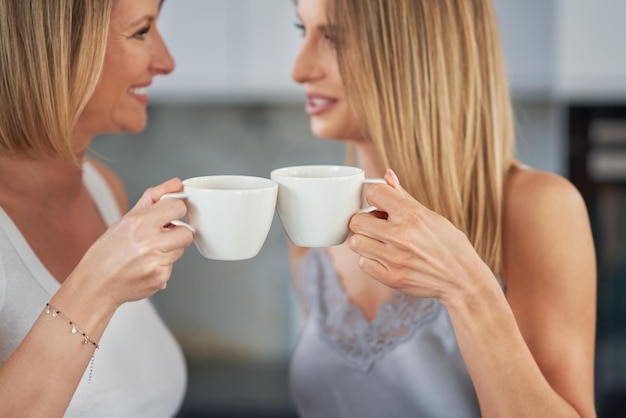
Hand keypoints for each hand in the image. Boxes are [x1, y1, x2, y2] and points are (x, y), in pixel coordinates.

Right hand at [71, 178, 193, 309]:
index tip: (168, 216)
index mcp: (138, 222)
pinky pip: (172, 267)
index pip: (177, 207)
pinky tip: (145, 266)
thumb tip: (176, 183)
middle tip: (163, 236)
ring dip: (170, 250)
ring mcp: (155, 262)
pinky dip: (162, 266)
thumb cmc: (108, 252)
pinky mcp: (160, 278)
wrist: (94, 285)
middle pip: (187, 232)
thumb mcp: (126, 219)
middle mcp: (148, 242)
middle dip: (178, 233)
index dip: (175, 211)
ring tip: (148, 252)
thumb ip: (154, 198)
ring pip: (181, 250)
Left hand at [348, 169, 492, 303]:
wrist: (463, 280)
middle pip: (356, 220)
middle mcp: (401, 236)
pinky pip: (362, 263)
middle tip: (378, 225)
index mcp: (412, 215)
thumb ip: (404, 197)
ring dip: (364, 240)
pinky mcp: (391, 278)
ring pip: (355, 242)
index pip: (373, 193)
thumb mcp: (432, 216)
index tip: (380, 204)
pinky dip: (369, 260)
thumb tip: (387, 175)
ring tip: (379, 242)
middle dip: (365, 220)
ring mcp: (394, 259)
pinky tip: (383, 257)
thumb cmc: (450, 245)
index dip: (374, 196)